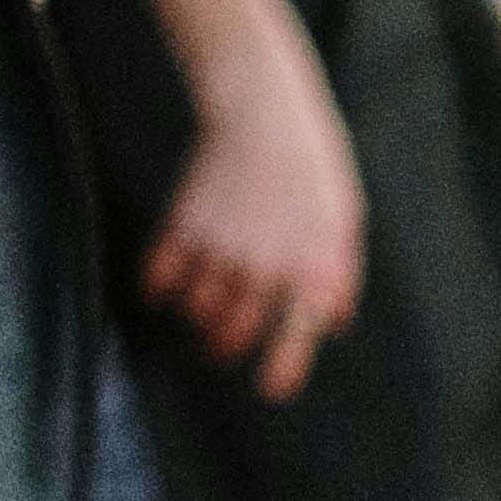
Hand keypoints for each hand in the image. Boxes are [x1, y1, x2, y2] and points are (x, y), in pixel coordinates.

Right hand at [136, 51, 364, 398]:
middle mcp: (265, 266)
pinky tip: (160, 288)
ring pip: (198, 309)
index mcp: (310, 267)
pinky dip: (157, 287)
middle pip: (234, 331)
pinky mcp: (185, 224)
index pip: (295, 336)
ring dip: (197, 318)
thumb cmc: (312, 168)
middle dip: (225, 346)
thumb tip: (331, 323)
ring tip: (198, 313)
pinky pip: (160, 275)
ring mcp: (222, 247)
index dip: (281, 370)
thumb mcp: (343, 221)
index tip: (269, 389)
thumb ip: (338, 275)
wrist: (264, 112)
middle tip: (220, 346)